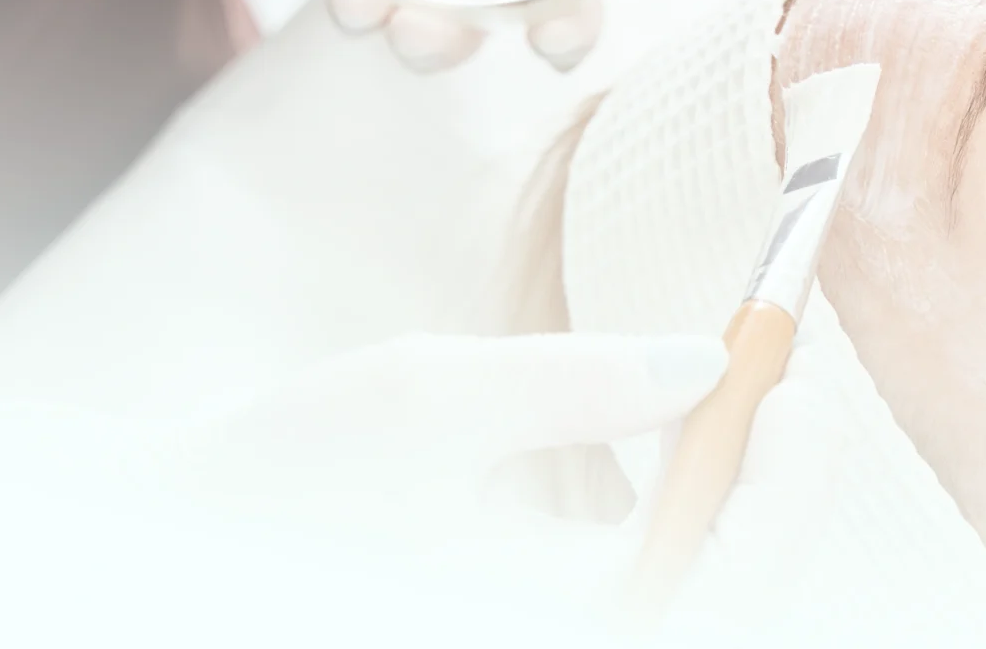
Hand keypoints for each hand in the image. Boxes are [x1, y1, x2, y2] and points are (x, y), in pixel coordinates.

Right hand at [167, 332, 843, 626]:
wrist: (189, 534)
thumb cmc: (282, 476)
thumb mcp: (423, 404)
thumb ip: (570, 384)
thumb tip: (704, 362)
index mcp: (545, 617)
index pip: (730, 581)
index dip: (787, 490)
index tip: (796, 391)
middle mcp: (569, 629)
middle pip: (736, 592)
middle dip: (777, 489)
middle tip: (785, 383)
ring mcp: (558, 623)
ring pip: (704, 588)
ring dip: (741, 501)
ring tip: (751, 402)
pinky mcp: (547, 614)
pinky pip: (655, 580)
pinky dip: (694, 517)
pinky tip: (692, 444)